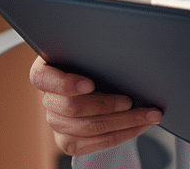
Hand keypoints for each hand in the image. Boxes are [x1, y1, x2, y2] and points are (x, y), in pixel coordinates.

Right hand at [29, 56, 163, 155]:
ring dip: (123, 122)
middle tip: (130, 100)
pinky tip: (138, 126)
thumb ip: (93, 50)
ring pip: (87, 128)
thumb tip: (120, 45)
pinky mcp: (68, 141)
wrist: (98, 85)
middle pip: (71, 108)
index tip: (90, 84)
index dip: (66, 84)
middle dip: (106, 105)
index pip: (43, 79)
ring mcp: (56, 123)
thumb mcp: (88, 52)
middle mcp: (47, 100)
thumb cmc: (93, 64)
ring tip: (146, 115)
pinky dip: (121, 135)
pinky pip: (93, 144)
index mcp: (44, 72)